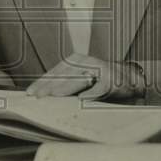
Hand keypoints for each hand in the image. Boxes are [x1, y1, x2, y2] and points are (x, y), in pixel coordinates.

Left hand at [25, 53, 141, 99]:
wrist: (131, 80)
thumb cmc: (101, 83)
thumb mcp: (81, 80)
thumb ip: (65, 85)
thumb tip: (43, 95)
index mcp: (76, 61)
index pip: (55, 71)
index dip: (42, 82)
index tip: (30, 92)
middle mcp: (86, 61)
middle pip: (64, 74)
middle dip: (49, 86)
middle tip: (38, 96)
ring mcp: (100, 69)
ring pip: (79, 78)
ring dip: (66, 88)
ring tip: (54, 96)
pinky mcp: (112, 80)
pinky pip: (99, 88)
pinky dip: (91, 93)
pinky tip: (83, 100)